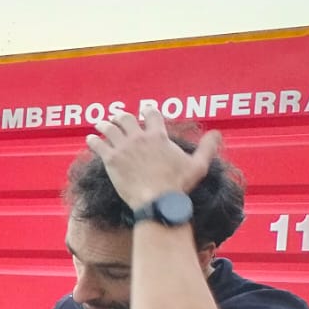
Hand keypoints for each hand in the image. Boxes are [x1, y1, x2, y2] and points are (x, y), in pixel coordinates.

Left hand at [87, 107, 218, 210]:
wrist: (157, 200)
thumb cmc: (178, 185)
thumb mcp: (198, 165)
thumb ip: (207, 147)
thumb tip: (217, 134)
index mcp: (158, 136)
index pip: (152, 115)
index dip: (148, 111)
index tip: (145, 109)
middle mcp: (139, 138)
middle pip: (126, 118)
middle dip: (121, 116)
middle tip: (117, 116)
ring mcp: (123, 147)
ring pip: (109, 128)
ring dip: (104, 124)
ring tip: (100, 124)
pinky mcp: (111, 160)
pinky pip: (98, 145)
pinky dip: (93, 140)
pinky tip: (90, 139)